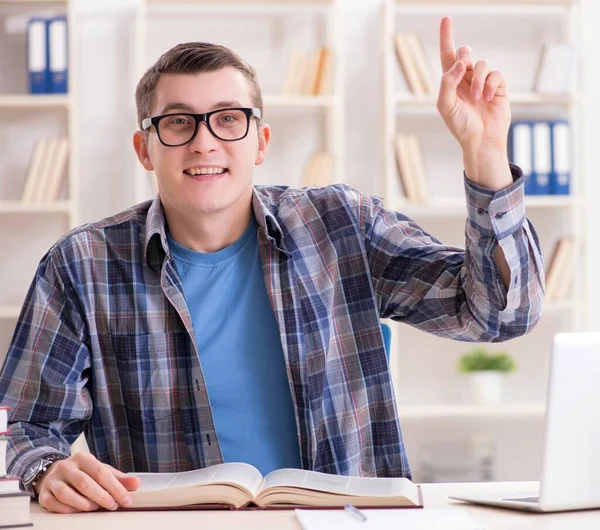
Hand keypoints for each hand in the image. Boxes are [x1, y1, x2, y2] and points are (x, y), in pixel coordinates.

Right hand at [35, 453, 140, 513]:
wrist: (52, 472)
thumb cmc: (82, 473)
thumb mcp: (100, 471)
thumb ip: (118, 478)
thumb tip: (137, 484)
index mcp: (83, 458)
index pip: (101, 472)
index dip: (115, 487)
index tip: (127, 500)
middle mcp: (67, 467)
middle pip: (85, 483)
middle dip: (102, 496)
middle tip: (113, 506)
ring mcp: (53, 480)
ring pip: (67, 494)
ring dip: (84, 504)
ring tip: (96, 508)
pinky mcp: (44, 493)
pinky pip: (54, 504)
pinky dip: (67, 510)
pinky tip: (78, 512)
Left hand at [437, 16, 512, 188]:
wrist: (480, 140)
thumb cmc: (460, 125)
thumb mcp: (445, 105)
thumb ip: (447, 82)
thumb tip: (460, 62)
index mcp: (450, 82)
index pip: (447, 55)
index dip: (446, 37)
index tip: (446, 19)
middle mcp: (465, 79)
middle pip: (465, 53)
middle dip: (464, 57)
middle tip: (463, 70)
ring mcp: (482, 82)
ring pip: (480, 63)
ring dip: (477, 79)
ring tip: (477, 97)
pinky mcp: (497, 87)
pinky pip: (495, 74)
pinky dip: (490, 85)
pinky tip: (487, 99)